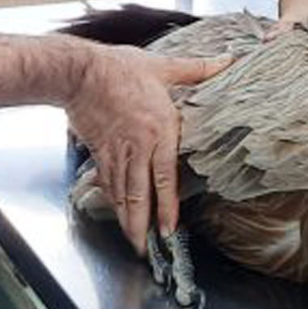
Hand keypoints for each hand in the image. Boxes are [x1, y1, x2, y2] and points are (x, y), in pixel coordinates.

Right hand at [65, 45, 230, 254]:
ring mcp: (116, 151)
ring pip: (121, 193)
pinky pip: (107, 181)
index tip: (169, 228)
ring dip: (127, 219)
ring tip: (133, 240)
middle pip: (140, 193)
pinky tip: (116, 210)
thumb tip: (226, 60)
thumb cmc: (121, 68)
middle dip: (143, 224)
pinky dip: (112, 199)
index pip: (165, 177)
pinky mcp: (99, 150)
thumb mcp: (163, 66)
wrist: (81, 72)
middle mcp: (138, 146)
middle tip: (147, 248)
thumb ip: (197, 69)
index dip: (167, 206)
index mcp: (159, 129)